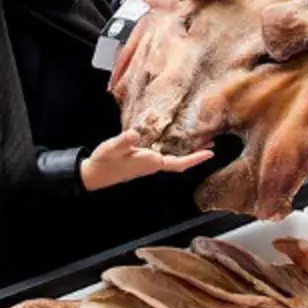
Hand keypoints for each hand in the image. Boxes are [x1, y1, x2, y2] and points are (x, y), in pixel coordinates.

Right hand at [80, 130, 213, 191]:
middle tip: (212, 142)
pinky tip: (177, 140)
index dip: (195, 159)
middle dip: (196, 153)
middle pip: (180, 161)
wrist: (95, 174)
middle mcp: (153, 164)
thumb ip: (124, 141)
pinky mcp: (144, 160)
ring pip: (174, 158)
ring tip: (201, 139)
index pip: (177, 162)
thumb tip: (135, 134)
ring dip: (188, 150)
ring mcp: (149, 163)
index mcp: (150, 161)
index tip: (210, 153)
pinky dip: (175, 148)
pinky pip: (165, 154)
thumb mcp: (112, 148)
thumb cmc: (104, 160)